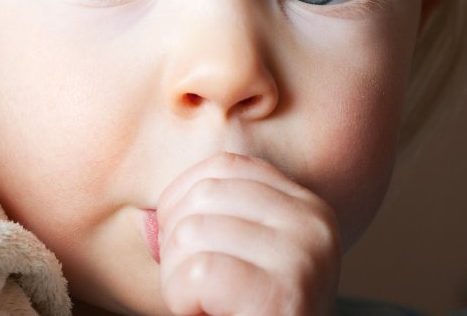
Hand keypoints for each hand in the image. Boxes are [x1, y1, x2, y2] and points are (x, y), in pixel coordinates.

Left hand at [157, 152, 340, 315]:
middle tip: (194, 285)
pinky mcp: (284, 295)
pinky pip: (198, 273)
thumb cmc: (251, 313)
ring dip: (177, 279)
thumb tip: (152, 215)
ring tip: (206, 304)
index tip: (181, 243)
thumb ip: (216, 222)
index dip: (182, 198)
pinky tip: (207, 315)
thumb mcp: (246, 258)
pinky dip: (183, 301)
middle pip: (204, 195)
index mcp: (307, 206)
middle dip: (176, 243)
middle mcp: (314, 223)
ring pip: (194, 232)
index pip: (225, 167)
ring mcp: (304, 256)